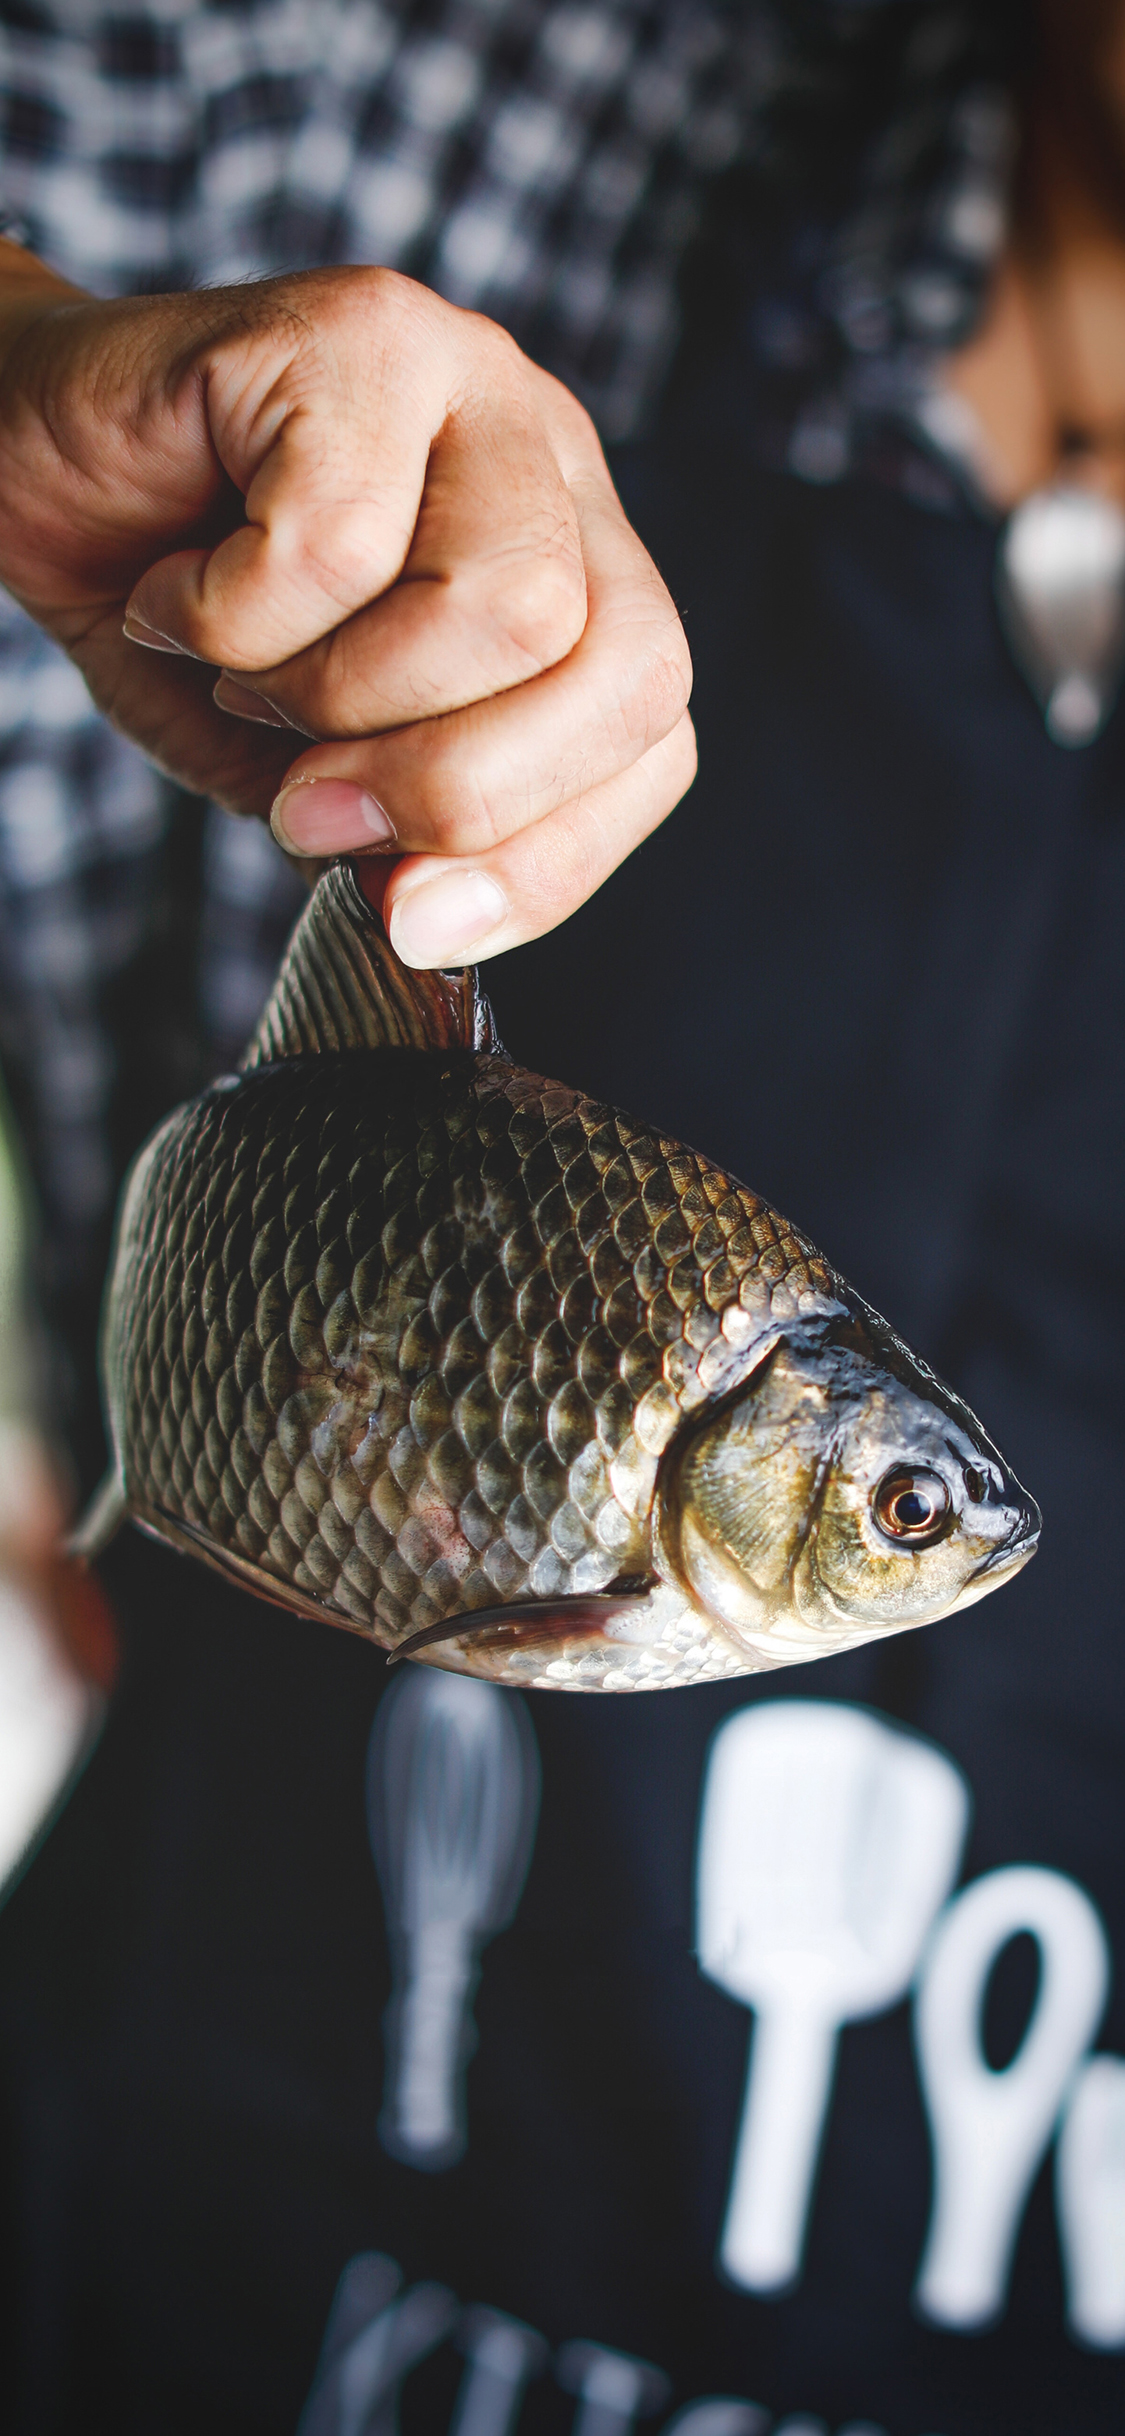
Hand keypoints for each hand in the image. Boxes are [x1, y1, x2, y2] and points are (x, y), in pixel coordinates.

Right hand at [0, 248, 694, 964]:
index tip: (414, 922)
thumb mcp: (308, 771)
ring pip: (506, 608)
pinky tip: (171, 593)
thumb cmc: (183, 616)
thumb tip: (431, 913)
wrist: (13, 463)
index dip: (550, 858)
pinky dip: (224, 620)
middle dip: (454, 790)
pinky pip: (336, 544)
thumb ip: (404, 838)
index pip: (657, 732)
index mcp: (581, 565)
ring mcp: (472, 375)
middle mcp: (555, 458)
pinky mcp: (359, 329)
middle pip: (620, 665)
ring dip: (332, 697)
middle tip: (306, 810)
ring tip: (237, 670)